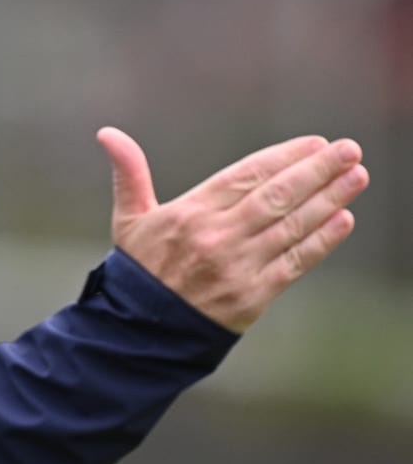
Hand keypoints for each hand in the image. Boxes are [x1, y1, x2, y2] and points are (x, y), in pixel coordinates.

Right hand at [96, 127, 369, 332]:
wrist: (141, 329)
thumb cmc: (140, 267)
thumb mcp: (129, 218)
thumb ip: (129, 173)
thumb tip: (107, 134)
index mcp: (189, 213)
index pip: (245, 176)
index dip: (283, 157)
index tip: (314, 143)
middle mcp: (216, 237)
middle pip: (276, 196)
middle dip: (317, 171)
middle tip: (349, 150)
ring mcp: (237, 267)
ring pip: (291, 226)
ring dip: (329, 200)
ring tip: (356, 177)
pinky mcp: (252, 296)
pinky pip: (294, 263)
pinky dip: (320, 241)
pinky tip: (343, 220)